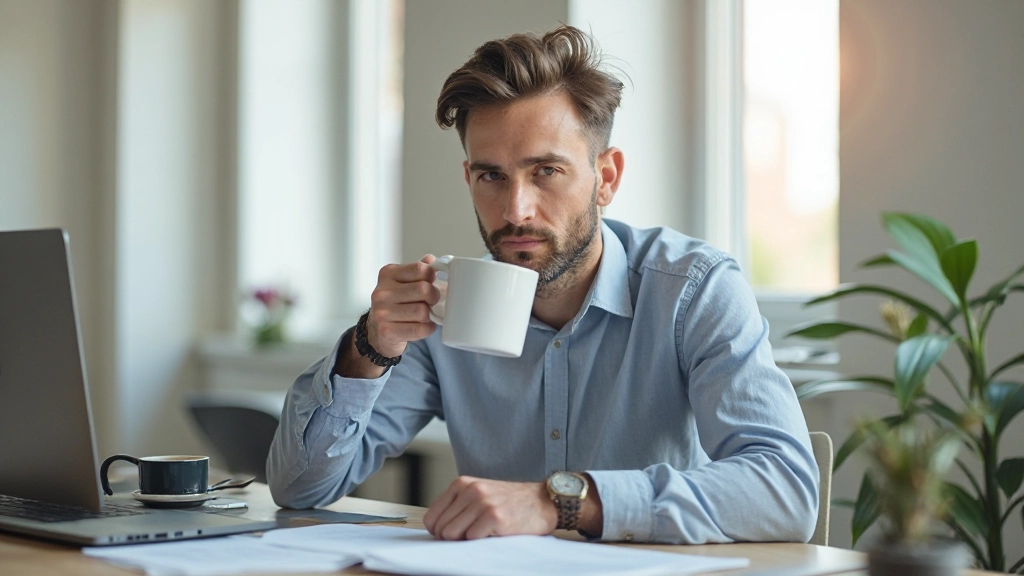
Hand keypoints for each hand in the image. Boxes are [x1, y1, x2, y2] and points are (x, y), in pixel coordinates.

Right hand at [366, 255, 441, 357]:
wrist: (376, 329)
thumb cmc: (395, 302)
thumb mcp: (403, 281)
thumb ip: (418, 270)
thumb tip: (432, 260)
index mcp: (388, 274)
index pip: (420, 269)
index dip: (432, 276)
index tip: (432, 282)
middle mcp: (381, 292)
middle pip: (424, 290)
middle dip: (434, 296)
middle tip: (432, 300)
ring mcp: (382, 312)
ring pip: (423, 311)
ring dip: (430, 315)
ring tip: (425, 314)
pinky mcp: (386, 331)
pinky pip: (420, 329)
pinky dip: (428, 328)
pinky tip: (424, 325)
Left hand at [423, 476, 557, 539]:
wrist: (543, 501)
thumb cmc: (509, 502)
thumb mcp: (479, 494)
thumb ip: (457, 506)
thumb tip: (435, 530)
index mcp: (462, 484)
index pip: (431, 516)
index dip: (438, 532)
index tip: (450, 536)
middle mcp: (471, 490)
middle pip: (441, 528)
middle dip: (453, 538)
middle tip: (471, 535)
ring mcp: (483, 502)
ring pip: (453, 534)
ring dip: (466, 540)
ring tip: (483, 532)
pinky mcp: (495, 516)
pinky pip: (472, 538)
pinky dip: (481, 541)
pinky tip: (495, 532)